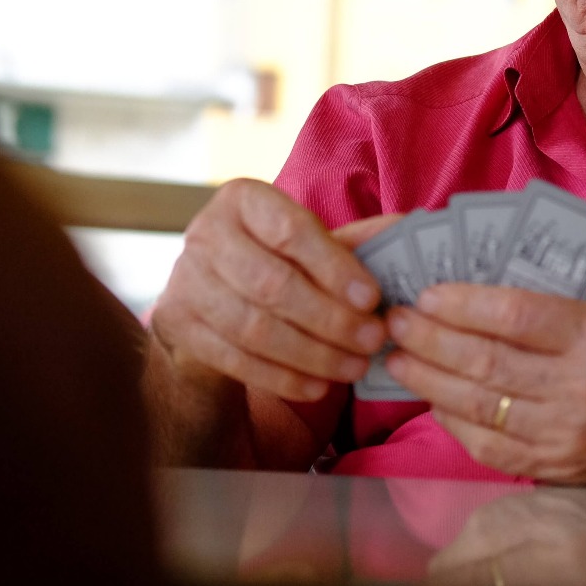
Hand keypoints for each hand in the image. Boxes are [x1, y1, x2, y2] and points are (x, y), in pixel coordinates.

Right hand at [148, 179, 395, 401]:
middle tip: (372, 340)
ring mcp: (186, 280)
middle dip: (330, 319)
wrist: (210, 294)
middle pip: (271, 284)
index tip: (372, 298)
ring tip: (354, 367)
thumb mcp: (309, 242)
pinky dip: (281, 378)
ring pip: (254, 328)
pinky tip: (318, 387)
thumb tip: (406, 230)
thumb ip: (354, 241)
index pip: (291, 232)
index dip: (334, 267)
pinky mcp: (178, 324)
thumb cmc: (276, 260)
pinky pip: (234, 359)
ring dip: (312, 354)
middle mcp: (205, 234)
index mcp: (242, 199)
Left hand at [385, 284, 585, 485]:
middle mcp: (584, 389)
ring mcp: (569, 436)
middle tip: (396, 322)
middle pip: (485, 360)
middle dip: (430, 339)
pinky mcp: (558, 471)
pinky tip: (434, 401)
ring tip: (400, 358)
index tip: (428, 293)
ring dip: (429, 380)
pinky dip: (454, 421)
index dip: (461, 302)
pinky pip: (490, 445)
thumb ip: (551, 318)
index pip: (513, 312)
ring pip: (479, 404)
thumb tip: (474, 303)